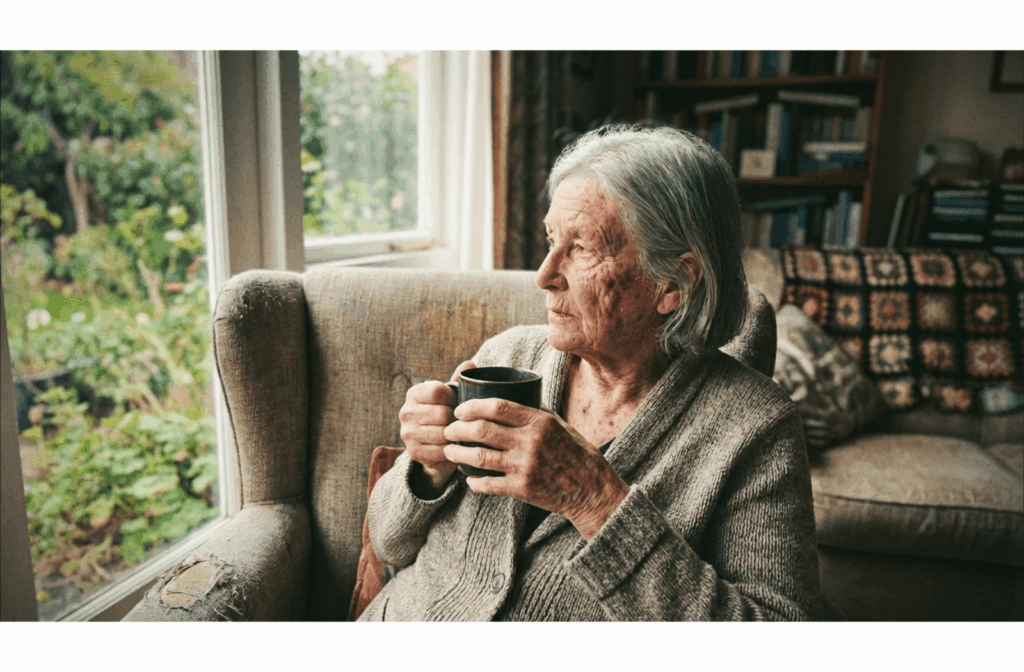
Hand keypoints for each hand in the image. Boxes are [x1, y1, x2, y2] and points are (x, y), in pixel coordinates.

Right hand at [399, 360, 475, 497]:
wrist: (435, 445)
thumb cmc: (445, 414)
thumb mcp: (451, 396)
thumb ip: (458, 380)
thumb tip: (471, 363)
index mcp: (414, 393)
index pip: (437, 391)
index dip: (454, 397)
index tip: (460, 403)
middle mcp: (406, 412)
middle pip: (441, 413)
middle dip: (458, 418)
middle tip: (465, 422)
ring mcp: (407, 433)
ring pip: (442, 433)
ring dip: (456, 435)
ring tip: (462, 433)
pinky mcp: (413, 452)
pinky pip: (440, 450)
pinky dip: (452, 449)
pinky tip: (456, 446)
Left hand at [442, 399, 628, 539]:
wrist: (591, 489)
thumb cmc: (576, 454)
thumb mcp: (560, 425)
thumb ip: (535, 414)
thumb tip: (510, 401)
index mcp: (539, 422)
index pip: (497, 407)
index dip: (473, 407)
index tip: (460, 410)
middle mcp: (530, 442)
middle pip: (482, 430)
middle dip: (458, 429)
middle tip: (448, 430)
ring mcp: (525, 466)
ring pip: (479, 456)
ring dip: (458, 453)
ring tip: (449, 451)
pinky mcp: (522, 489)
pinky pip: (488, 484)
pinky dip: (474, 481)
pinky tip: (469, 478)